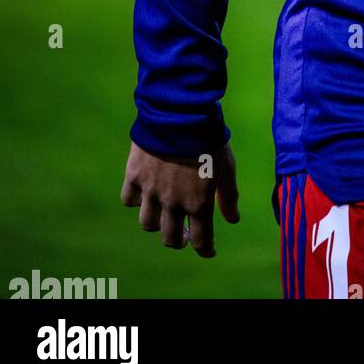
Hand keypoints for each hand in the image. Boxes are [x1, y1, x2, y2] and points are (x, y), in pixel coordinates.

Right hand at [120, 140, 239, 257]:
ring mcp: (151, 191)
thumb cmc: (209, 139)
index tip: (208, 250)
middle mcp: (172, 203)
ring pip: (147, 224)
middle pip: (170, 238)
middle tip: (184, 235)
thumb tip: (233, 219)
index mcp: (198, 203)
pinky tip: (145, 194)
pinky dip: (136, 201)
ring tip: (164, 215)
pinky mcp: (134, 176)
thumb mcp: (226, 168)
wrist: (181, 114)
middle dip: (179, 240)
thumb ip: (229, 196)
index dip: (205, 249)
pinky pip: (129, 200)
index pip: (201, 240)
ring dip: (157, 224)